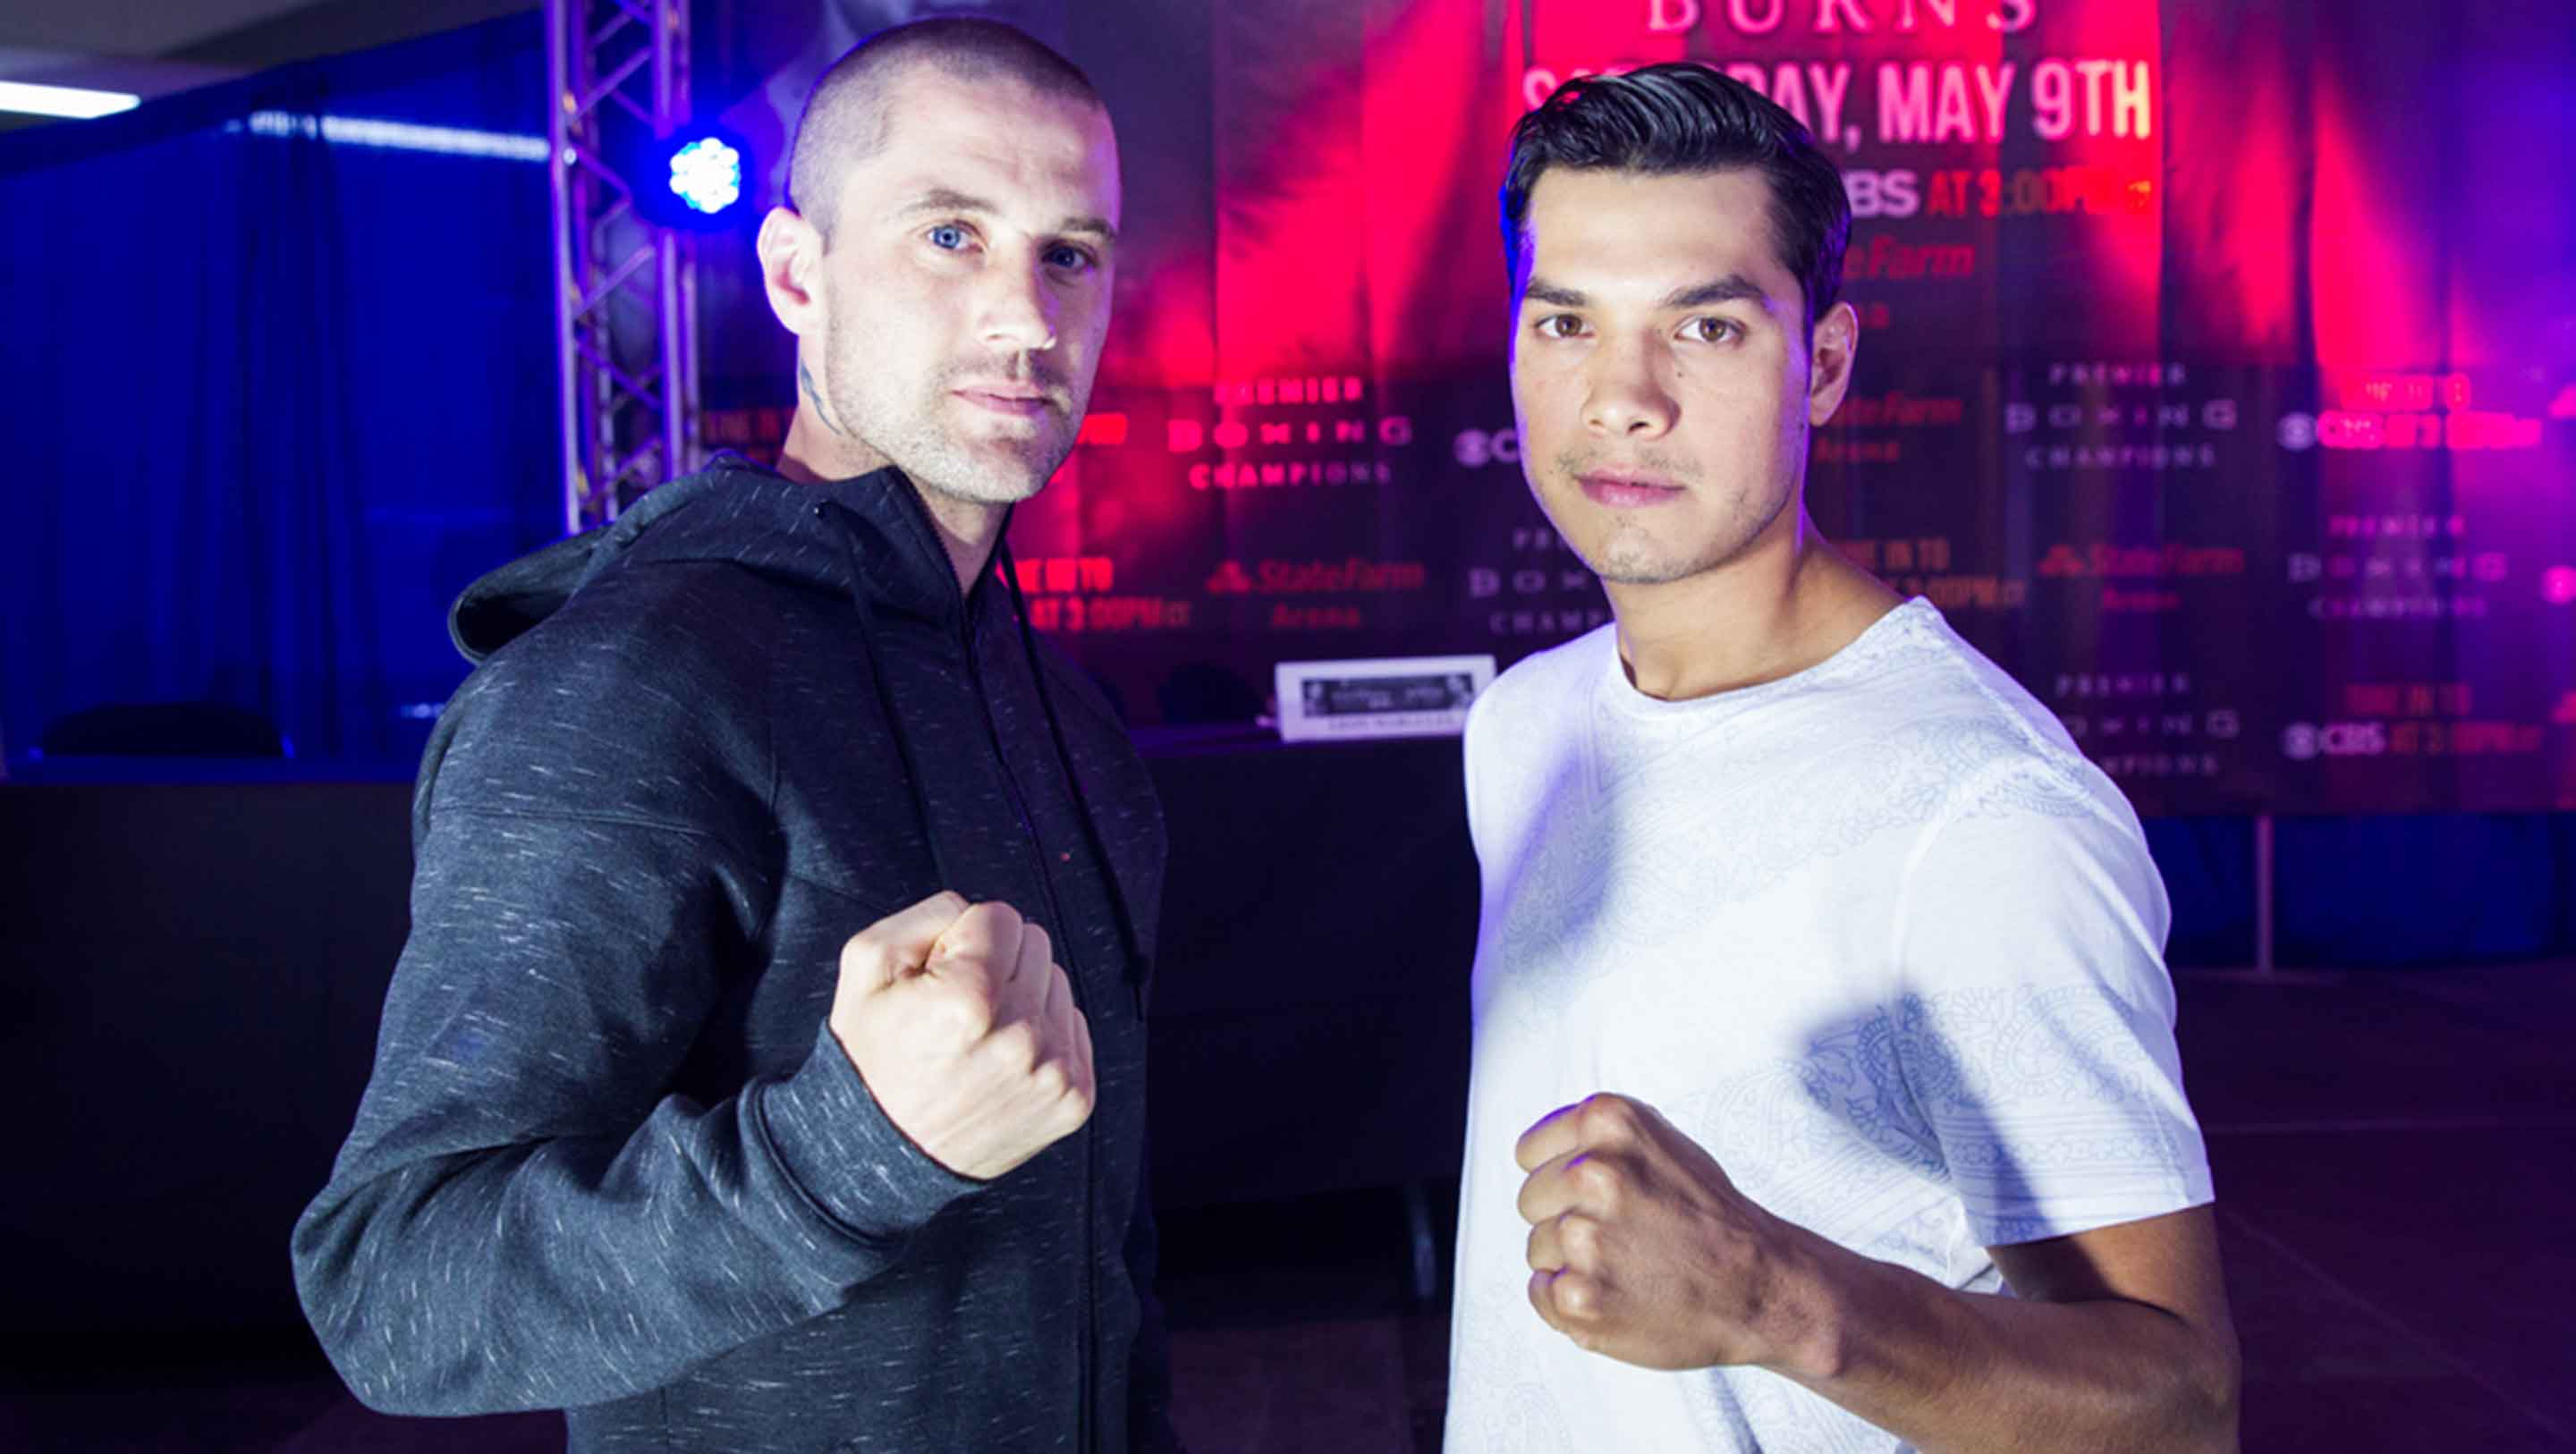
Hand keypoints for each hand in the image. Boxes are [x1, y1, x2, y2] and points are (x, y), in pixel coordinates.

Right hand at [827, 892, 1095, 1180]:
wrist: (883, 1154)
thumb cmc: (870, 1060)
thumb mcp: (865, 966)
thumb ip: (925, 914)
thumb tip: (976, 909)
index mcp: (969, 999)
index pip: (1001, 916)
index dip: (964, 939)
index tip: (941, 974)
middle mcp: (1020, 1036)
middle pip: (1035, 945)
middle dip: (997, 964)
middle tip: (958, 1009)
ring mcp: (1053, 1071)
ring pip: (1058, 984)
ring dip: (1023, 999)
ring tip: (979, 1038)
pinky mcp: (1074, 1098)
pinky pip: (1074, 1028)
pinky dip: (1043, 1036)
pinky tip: (1002, 1060)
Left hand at [1515, 1093, 1823, 1371]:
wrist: (1758, 1287)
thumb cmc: (1710, 1217)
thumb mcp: (1661, 1143)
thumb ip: (1600, 1138)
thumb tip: (1541, 1150)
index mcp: (1608, 1122)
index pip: (1529, 1153)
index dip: (1559, 1178)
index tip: (1593, 1197)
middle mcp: (1593, 1173)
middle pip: (1529, 1201)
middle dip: (1565, 1219)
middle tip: (1619, 1236)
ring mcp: (1584, 1238)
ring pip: (1537, 1250)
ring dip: (1571, 1263)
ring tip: (1627, 1267)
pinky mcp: (1579, 1295)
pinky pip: (1541, 1293)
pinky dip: (1569, 1301)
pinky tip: (1616, 1295)